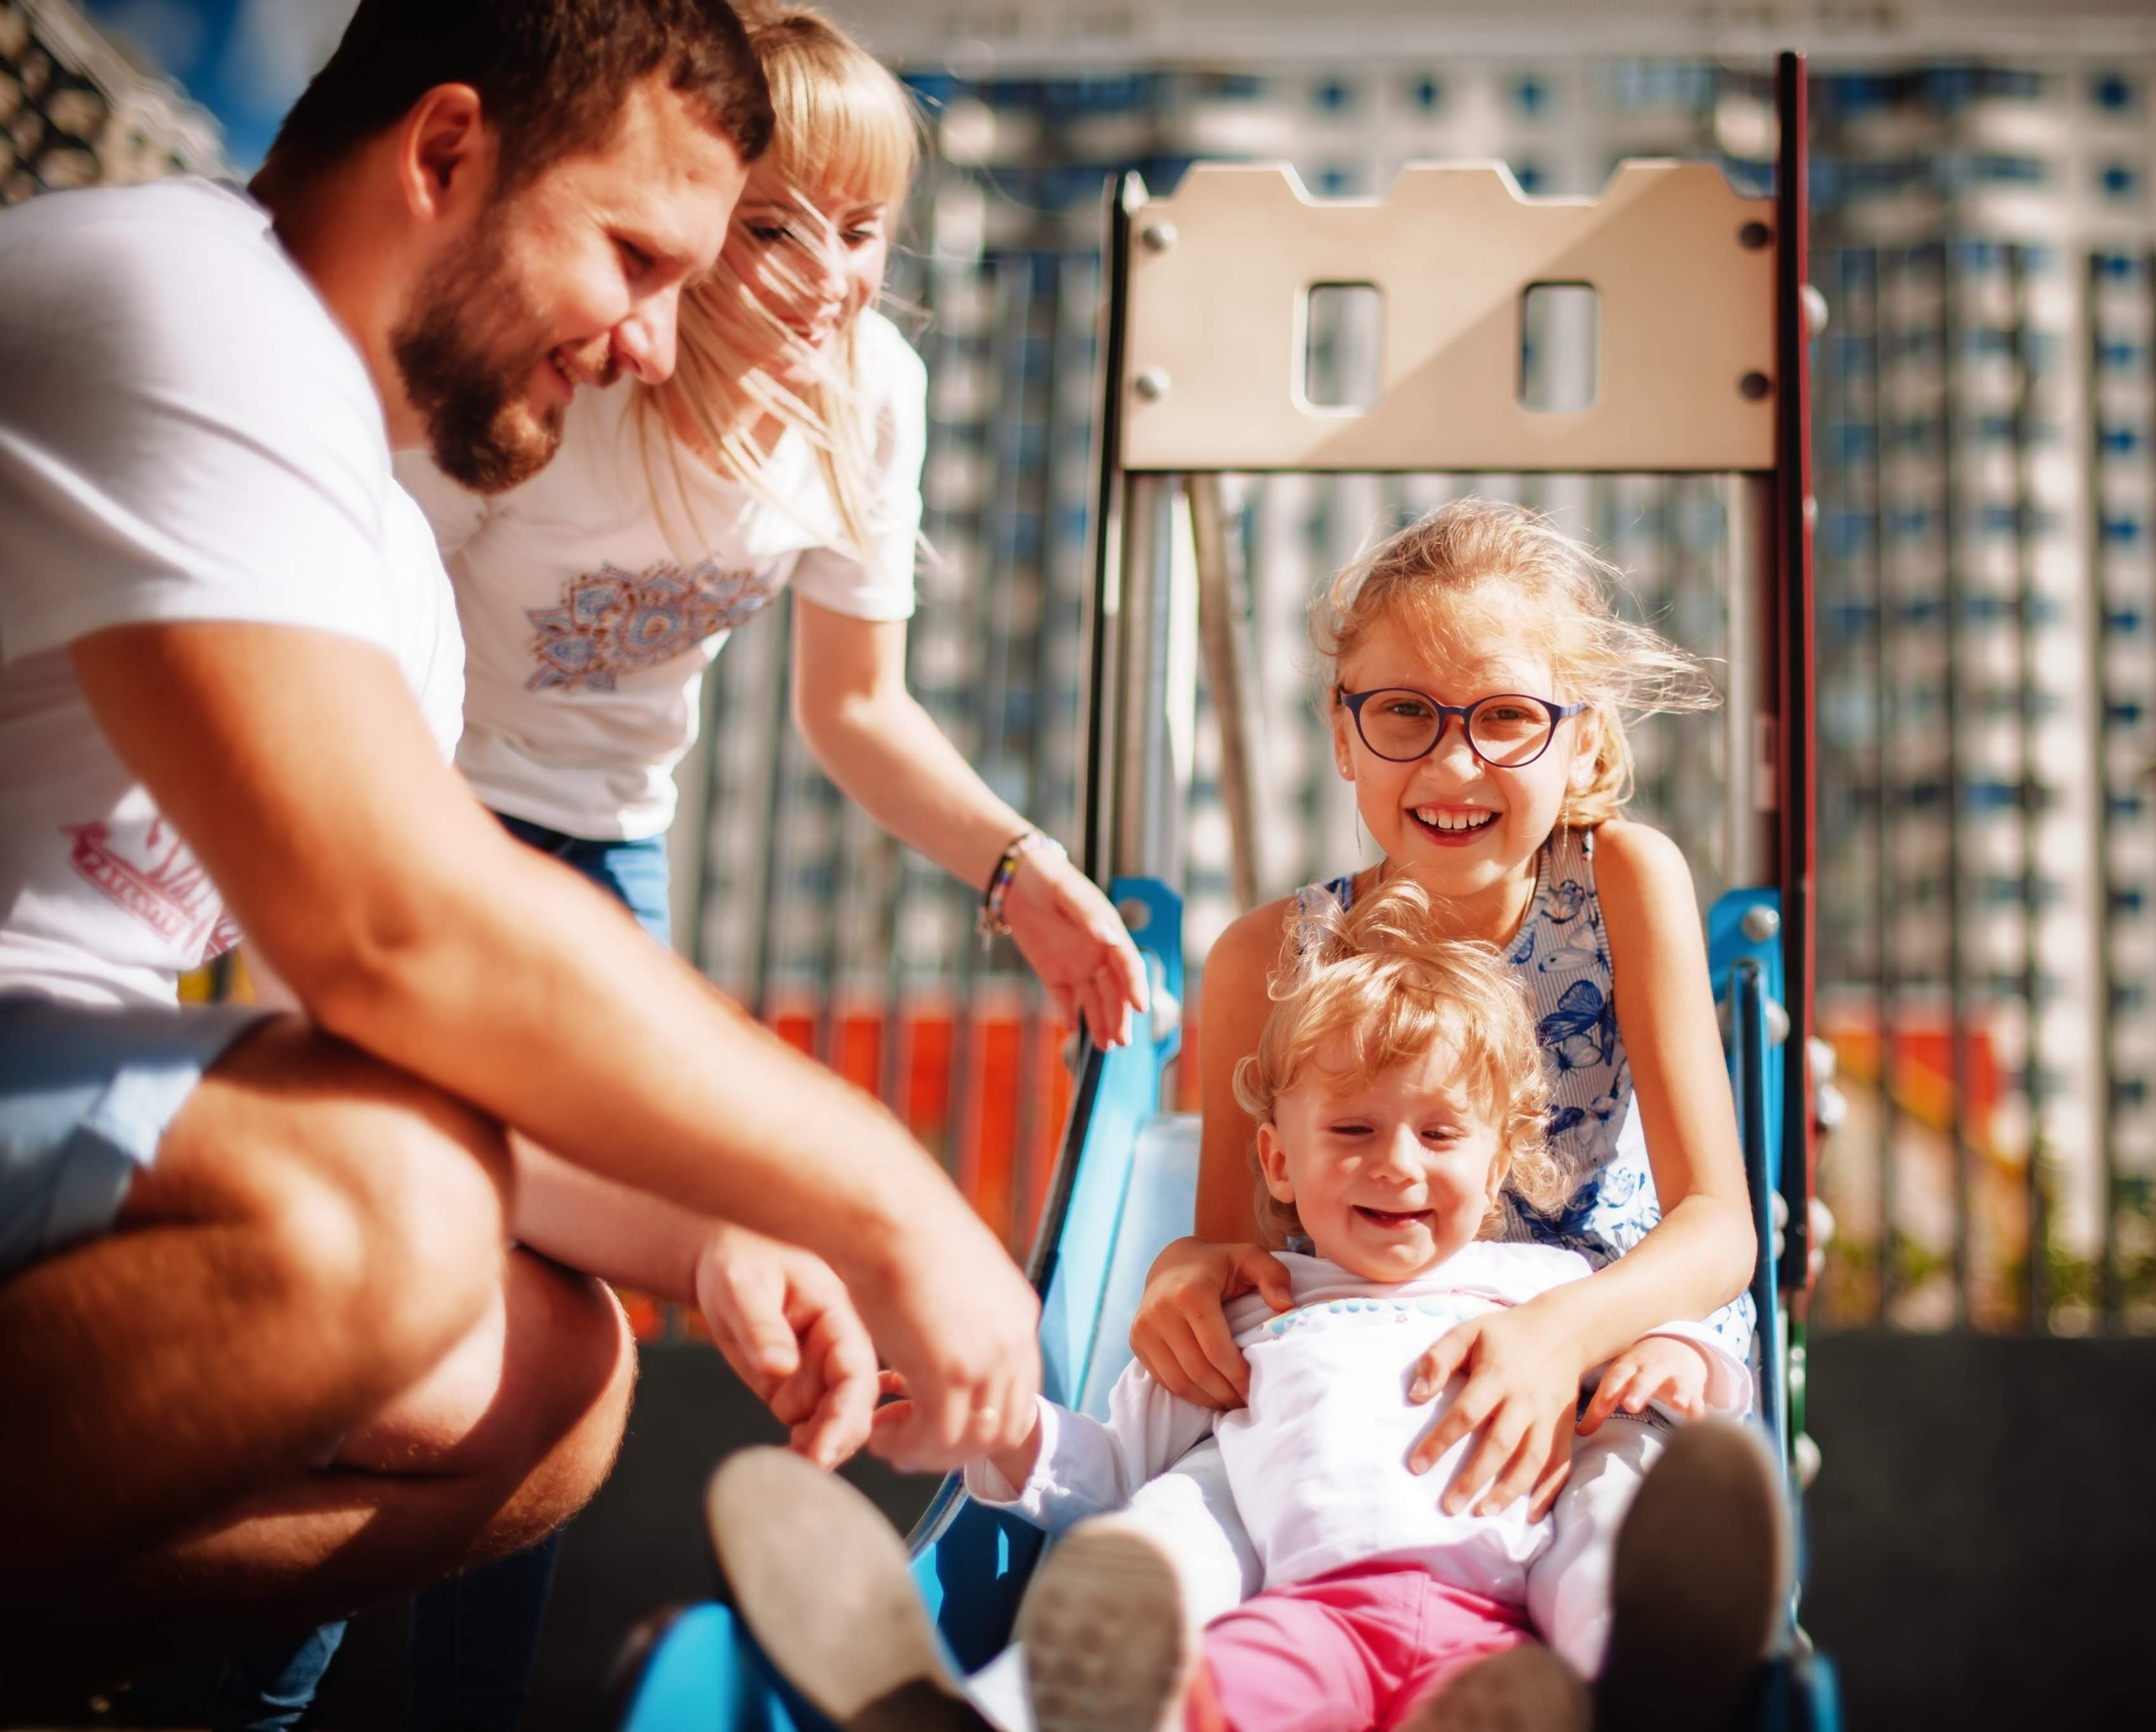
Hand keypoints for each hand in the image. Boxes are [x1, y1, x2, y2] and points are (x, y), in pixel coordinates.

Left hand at [693, 1224, 880, 1468]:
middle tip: (795, 1473)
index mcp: (839, 1317)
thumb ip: (761, 1326)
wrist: (725, 1256)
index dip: (847, 1417)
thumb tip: (779, 1369)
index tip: (824, 1453)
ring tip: (780, 1472)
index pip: (858, 1374)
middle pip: (855, 1410)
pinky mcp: (799, 1389)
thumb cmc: (740, 1257)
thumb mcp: (742, 1286)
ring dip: (815, 1454)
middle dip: (833, 1445)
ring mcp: (821, 1373)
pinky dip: (799, 1452)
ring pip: (835, 1427)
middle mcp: (839, 1349)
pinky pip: (810, 1430)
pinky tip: (776, 1464)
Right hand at [843, 1188, 1042, 1473]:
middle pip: (1005, 1427)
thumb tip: (943, 1326)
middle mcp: (1012, 1341)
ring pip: (971, 1441)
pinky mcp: (948, 1374)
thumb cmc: (903, 1229)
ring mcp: (985, 1360)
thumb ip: (963, 1309)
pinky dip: (908, 1448)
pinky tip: (880, 1434)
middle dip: (960, 1447)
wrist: (886, 1211)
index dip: (981, 1419)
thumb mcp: (954, 1272)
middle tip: (916, 1444)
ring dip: (930, 1453)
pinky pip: (935, 1438)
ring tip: (890, 1440)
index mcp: (1018, 1313)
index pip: (1020, 1393)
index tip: (943, 1423)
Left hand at [999, 842, 1149, 1048]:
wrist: (1015, 881)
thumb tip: (1110, 937)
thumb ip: (1088, 914)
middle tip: (1122, 1041)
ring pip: (1093, 1001)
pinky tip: (1072, 1029)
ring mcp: (1077, 966)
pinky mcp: (1054, 974)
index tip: (1142, 1008)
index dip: (1136, 986)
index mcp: (1109, 933)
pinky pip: (1064, 1000)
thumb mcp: (1066, 891)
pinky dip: (1068, 1015)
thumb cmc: (1048, 878)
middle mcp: (1098, 954)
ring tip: (1106, 1048)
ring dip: (1101, 1023)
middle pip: (1114, 991)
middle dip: (1120, 1016)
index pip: (1128, 965)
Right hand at [1128, 1237, 1293, 1408]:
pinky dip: (1190, 1393)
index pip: (1216, 1349)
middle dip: (1226, 1393)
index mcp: (1190, 1292)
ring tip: (1231, 1401)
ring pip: (1179, 1381)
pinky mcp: (1136, 1341)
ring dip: (1208, 1399)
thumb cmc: (1218, 1264)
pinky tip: (1210, 1393)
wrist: (1171, 1262)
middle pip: (1197, 1370)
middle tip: (1247, 1401)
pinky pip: (1164, 1380)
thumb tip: (1285, 1305)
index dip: (1238, 1376)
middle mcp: (1161, 1311)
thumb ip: (1273, 1275)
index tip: (1256, 1387)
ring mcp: (1144, 1328)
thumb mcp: (1249, 1257)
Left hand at [1407, 1301, 1589, 1519]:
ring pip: (1532, 1460)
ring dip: (1508, 1491)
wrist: (1563, 1330)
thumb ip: (1438, 1359)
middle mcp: (1525, 1400)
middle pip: (1500, 1445)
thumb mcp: (1467, 1332)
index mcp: (1498, 1375)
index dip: (1441, 1441)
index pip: (1467, 1413)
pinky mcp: (1565, 1427)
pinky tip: (1530, 1513)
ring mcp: (1549, 1417)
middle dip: (1474, 1478)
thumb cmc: (1505, 1334)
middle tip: (1449, 1506)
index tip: (1417, 1466)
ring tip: (1482, 1513)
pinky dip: (1548, 1491)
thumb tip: (1416, 1395)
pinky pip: (1560, 1464)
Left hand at [1578, 1334, 1712, 1433]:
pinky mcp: (1695, 1389)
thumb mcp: (1618, 1382)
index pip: (1615, 1377)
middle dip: (1638, 1391)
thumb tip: (1579, 1433)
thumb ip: (1601, 1407)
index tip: (1597, 1412)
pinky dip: (1700, 1412)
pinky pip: (1699, 1401)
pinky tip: (1702, 1424)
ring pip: (1678, 1385)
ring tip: (1678, 1406)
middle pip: (1644, 1378)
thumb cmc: (1637, 1372)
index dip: (1607, 1393)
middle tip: (1630, 1406)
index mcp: (1628, 1366)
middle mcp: (1652, 1369)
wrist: (1675, 1347)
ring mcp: (1676, 1377)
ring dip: (1679, 1394)